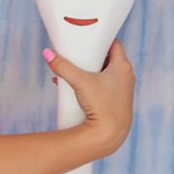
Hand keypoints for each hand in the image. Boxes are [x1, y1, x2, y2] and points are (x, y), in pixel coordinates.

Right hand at [45, 39, 135, 153]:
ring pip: (105, 73)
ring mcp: (122, 90)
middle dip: (92, 55)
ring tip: (74, 71)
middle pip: (108, 58)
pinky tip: (76, 88)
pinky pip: (104, 86)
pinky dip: (92, 83)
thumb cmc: (101, 107)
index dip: (101, 39)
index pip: (114, 43)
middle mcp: (126, 77)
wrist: (109, 136)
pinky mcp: (116, 101)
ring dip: (90, 70)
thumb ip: (63, 67)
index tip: (88, 38)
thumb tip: (47, 54)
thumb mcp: (80, 82)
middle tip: (78, 53)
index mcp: (123, 67)